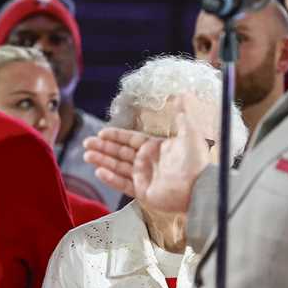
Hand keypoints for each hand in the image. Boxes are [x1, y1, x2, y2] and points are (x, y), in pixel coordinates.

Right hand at [83, 96, 213, 211]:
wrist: (200, 188)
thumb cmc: (197, 161)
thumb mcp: (191, 133)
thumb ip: (182, 115)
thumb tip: (182, 95)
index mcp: (156, 147)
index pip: (131, 140)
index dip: (116, 136)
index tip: (101, 132)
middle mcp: (148, 161)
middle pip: (121, 152)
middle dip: (103, 148)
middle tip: (86, 143)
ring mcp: (145, 177)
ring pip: (118, 167)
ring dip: (102, 161)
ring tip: (87, 156)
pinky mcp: (144, 192)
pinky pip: (123, 184)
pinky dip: (111, 179)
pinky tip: (99, 172)